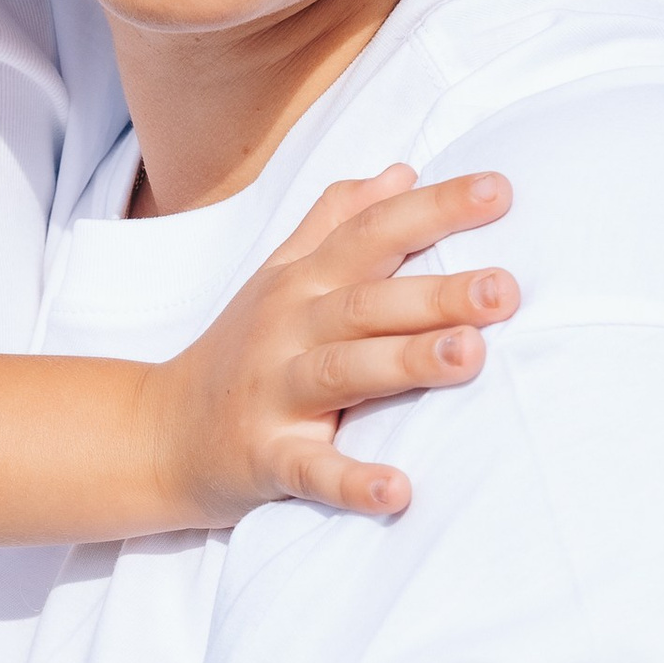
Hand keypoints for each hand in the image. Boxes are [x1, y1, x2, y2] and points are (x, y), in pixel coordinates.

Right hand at [154, 166, 520, 522]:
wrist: (158, 433)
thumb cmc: (239, 350)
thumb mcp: (280, 275)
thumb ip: (336, 221)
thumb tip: (401, 172)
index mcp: (301, 281)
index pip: (372, 232)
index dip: (433, 208)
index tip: (499, 190)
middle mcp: (288, 328)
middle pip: (367, 302)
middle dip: (437, 294)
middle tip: (505, 289)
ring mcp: (274, 393)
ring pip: (345, 371)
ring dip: (407, 362)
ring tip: (471, 356)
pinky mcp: (265, 458)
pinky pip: (311, 470)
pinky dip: (353, 481)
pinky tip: (398, 491)